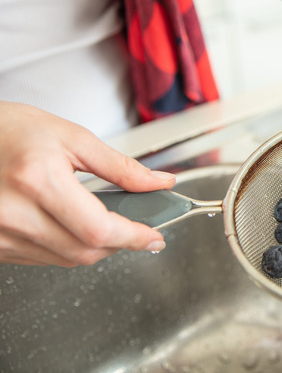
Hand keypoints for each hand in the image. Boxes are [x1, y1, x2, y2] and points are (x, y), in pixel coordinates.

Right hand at [0, 102, 174, 265]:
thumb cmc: (7, 130)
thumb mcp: (70, 137)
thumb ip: (120, 166)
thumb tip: (158, 183)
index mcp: (37, 180)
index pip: (99, 228)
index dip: (134, 237)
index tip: (154, 237)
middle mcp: (14, 213)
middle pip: (85, 251)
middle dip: (119, 243)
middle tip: (137, 228)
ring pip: (65, 260)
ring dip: (94, 246)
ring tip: (102, 220)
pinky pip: (41, 259)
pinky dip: (66, 248)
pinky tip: (71, 226)